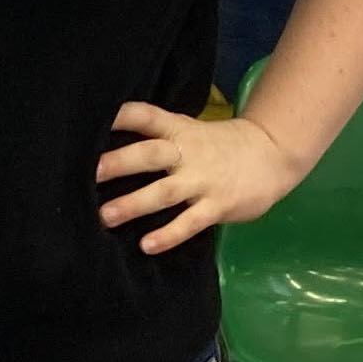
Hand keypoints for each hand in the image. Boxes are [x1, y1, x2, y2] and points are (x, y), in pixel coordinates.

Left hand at [98, 104, 305, 254]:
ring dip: (134, 204)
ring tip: (106, 216)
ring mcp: (203, 180)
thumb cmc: (219, 147)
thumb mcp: (190, 133)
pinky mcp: (218, 206)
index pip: (146, 116)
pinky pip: (190, 223)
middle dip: (119, 163)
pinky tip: (147, 245)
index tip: (96, 120)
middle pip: (150, 154)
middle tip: (90, 174)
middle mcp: (188, 153)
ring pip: (164, 192)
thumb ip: (159, 139)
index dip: (121, 116)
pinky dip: (168, 234)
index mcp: (178, 130)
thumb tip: (110, 153)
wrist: (272, 155)